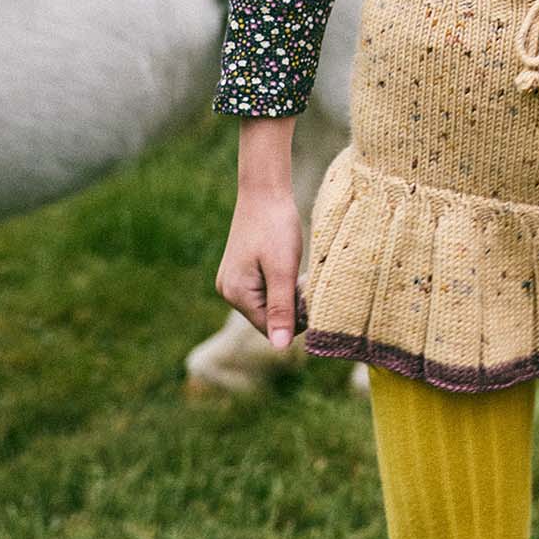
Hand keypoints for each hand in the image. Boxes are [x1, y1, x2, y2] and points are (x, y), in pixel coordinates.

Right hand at [216, 185, 303, 349]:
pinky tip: (287, 266)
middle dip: (290, 306)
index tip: (309, 292)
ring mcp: (232, 282)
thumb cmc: (276, 227)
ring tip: (296, 270)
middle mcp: (228, 291)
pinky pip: (263, 292)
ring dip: (286, 295)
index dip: (295, 318)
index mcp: (236, 294)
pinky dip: (279, 285)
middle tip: (303, 277)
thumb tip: (280, 347)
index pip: (270, 328)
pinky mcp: (240, 272)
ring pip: (267, 305)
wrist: (265, 191)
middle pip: (267, 318)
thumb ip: (281, 308)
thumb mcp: (283, 270)